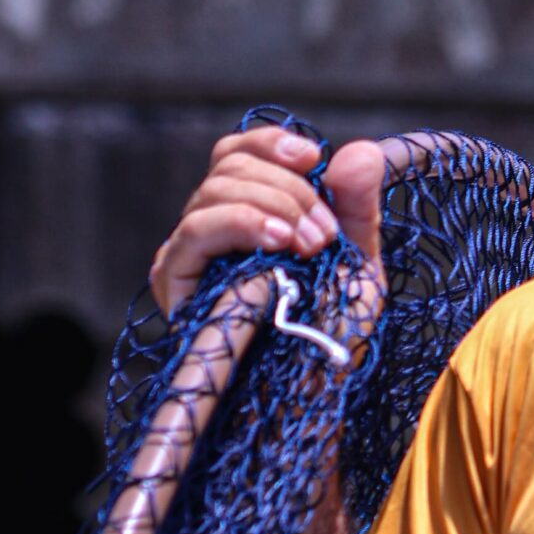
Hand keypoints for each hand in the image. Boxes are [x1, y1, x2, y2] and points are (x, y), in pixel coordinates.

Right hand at [150, 126, 386, 317]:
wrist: (316, 389)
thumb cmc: (332, 331)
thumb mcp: (358, 262)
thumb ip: (358, 207)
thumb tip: (359, 150)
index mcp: (247, 215)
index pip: (237, 154)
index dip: (270, 144)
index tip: (313, 158)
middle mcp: (211, 229)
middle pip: (229, 166)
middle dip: (289, 189)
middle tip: (325, 234)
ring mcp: (189, 254)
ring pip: (213, 191)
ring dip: (273, 206)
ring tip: (311, 246)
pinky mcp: (174, 282)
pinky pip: (195, 232)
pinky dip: (241, 223)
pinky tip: (279, 243)